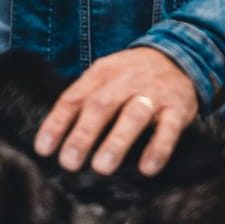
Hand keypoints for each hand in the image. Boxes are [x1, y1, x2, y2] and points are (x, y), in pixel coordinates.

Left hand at [33, 47, 198, 176]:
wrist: (180, 56)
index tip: (44, 150)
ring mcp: (153, 94)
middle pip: (101, 105)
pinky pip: (168, 129)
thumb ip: (83, 99)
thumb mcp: (105, 77)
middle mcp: (126, 81)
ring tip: (102, 167)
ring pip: (133, 116)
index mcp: (102, 73)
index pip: (74, 98)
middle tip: (69, 162)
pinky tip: (147, 168)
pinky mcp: (177, 108)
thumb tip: (53, 136)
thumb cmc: (132, 75)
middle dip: (83, 135)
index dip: (57, 123)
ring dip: (116, 142)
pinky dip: (158, 149)